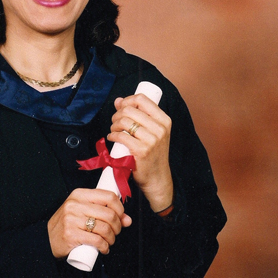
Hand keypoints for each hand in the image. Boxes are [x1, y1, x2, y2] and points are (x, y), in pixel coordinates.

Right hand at [48, 188, 131, 258]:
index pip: (108, 196)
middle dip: (117, 227)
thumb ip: (103, 212)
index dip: (120, 208)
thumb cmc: (67, 224)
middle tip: (115, 232)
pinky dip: (104, 247)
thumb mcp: (82, 211)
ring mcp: (71, 219)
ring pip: (105, 228)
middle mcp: (74, 205)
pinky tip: (104, 248)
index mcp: (79, 195)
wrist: (46, 239)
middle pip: (109, 214)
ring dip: (112, 238)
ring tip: (109, 241)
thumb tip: (127, 219)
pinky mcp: (70, 235)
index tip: (121, 217)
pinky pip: (96, 241)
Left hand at [108, 93, 173, 211]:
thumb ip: (137, 115)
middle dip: (117, 114)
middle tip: (115, 122)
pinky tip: (112, 138)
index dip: (127, 101)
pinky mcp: (142, 150)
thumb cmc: (152, 154)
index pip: (142, 99)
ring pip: (124, 122)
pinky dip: (112, 135)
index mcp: (164, 120)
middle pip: (130, 110)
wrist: (157, 178)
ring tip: (114, 131)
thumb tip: (118, 100)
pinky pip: (121, 136)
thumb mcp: (152, 132)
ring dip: (114, 125)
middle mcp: (160, 128)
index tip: (121, 107)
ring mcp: (152, 140)